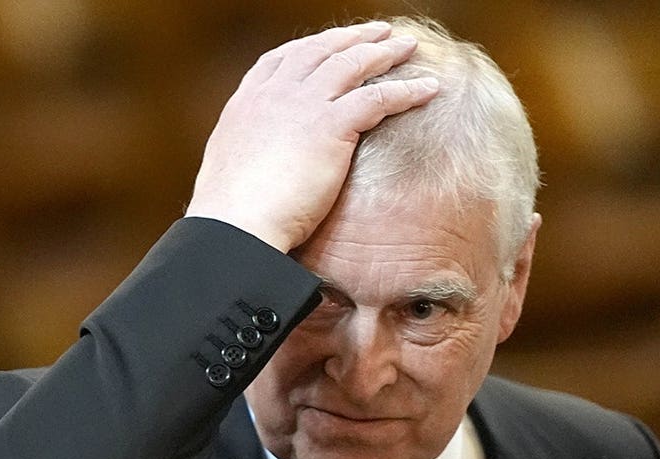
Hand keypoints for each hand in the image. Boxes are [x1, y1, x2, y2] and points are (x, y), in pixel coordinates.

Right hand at [185, 21, 439, 252]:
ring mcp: (303, 104)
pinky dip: (406, 90)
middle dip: (351, 38)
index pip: (280, 60)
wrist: (236, 224)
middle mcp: (274, 93)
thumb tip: (257, 172)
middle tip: (378, 33)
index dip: (309, 49)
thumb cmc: (232, 216)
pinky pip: (378, 98)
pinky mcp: (331, 125)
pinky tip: (428, 88)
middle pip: (320, 51)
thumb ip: (249, 159)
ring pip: (351, 64)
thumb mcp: (231, 174)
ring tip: (408, 46)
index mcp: (246, 103)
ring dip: (384, 52)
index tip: (328, 45)